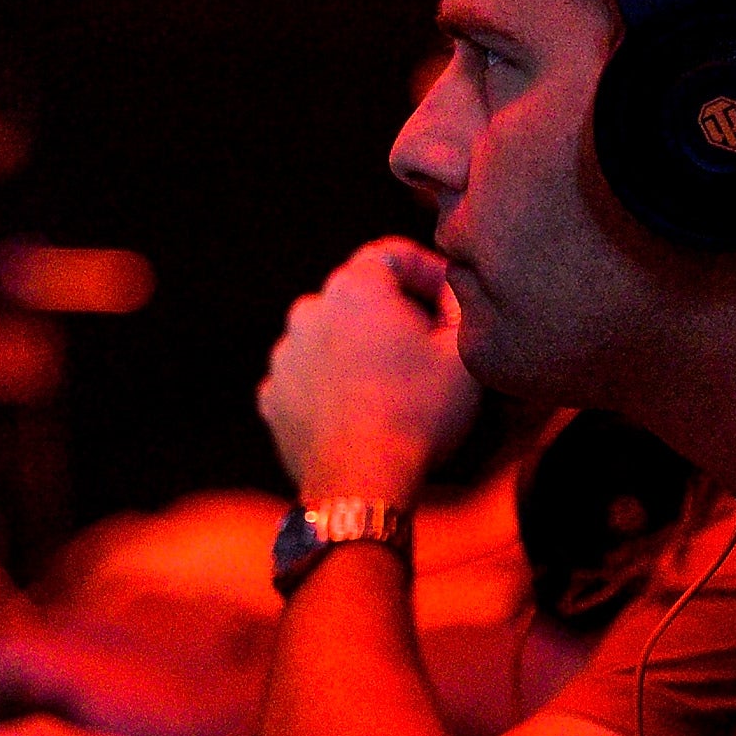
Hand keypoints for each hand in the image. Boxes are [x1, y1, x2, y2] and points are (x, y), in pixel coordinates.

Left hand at [258, 238, 475, 501]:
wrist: (363, 480)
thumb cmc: (420, 410)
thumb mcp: (463, 352)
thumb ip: (460, 306)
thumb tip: (449, 294)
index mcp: (354, 287)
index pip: (391, 255)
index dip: (427, 271)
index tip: (448, 302)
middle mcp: (308, 311)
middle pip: (357, 297)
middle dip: (392, 312)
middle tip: (426, 347)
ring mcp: (284, 356)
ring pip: (328, 338)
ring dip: (357, 349)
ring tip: (393, 385)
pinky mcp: (272, 397)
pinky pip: (306, 378)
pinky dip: (330, 386)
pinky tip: (359, 411)